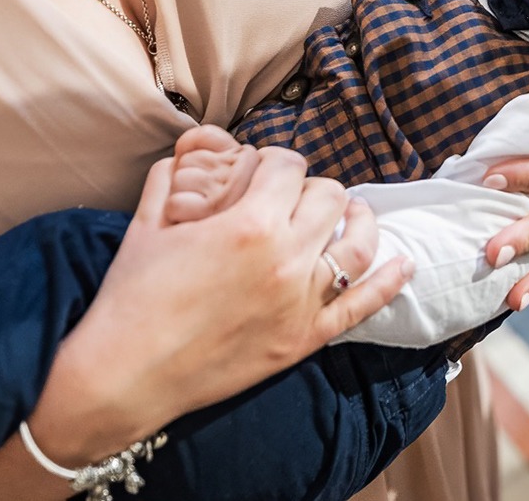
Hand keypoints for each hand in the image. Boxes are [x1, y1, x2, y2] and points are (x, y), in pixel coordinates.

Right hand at [26, 149, 411, 461]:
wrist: (124, 375)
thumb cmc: (130, 298)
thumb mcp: (147, 223)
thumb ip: (172, 178)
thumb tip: (189, 152)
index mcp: (249, 223)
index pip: (289, 165)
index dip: (276, 161)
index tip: (263, 171)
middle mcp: (286, 258)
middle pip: (328, 196)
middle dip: (310, 187)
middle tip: (291, 197)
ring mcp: (300, 302)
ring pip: (356, 243)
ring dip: (357, 219)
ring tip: (351, 212)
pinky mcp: (304, 340)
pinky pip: (363, 306)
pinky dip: (390, 280)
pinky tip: (404, 262)